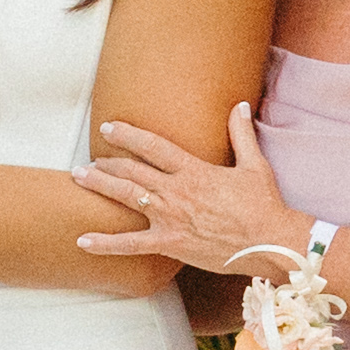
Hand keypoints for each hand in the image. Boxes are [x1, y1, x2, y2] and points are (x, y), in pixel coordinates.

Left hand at [73, 103, 308, 276]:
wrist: (269, 242)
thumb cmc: (264, 205)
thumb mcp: (254, 165)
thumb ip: (241, 134)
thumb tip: (239, 105)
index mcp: (194, 170)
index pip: (152, 146)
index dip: (128, 135)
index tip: (109, 127)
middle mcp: (176, 191)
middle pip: (132, 170)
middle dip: (106, 162)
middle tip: (87, 160)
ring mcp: (169, 218)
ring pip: (126, 197)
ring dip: (99, 186)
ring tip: (79, 177)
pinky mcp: (169, 244)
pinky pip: (130, 244)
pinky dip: (104, 244)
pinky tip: (82, 241)